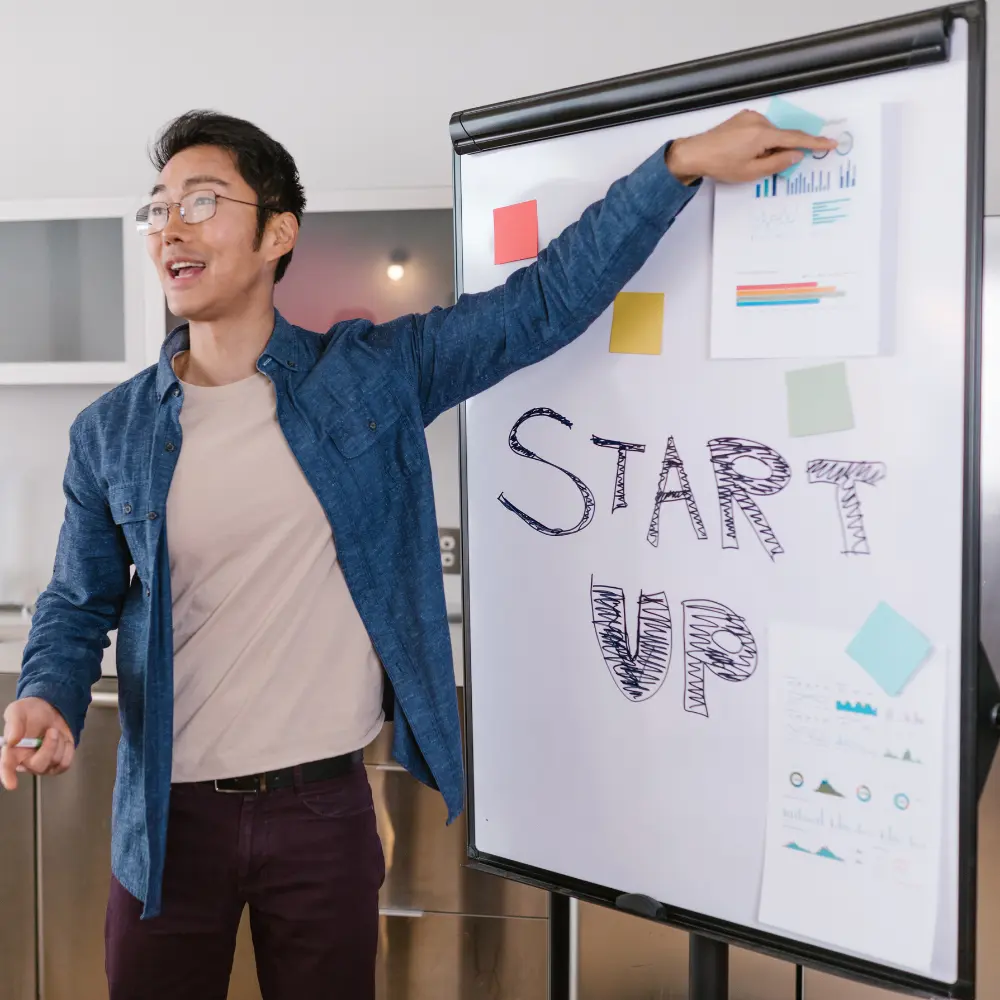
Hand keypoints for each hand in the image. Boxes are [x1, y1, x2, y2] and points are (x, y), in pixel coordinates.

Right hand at [1, 697, 74, 790]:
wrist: (49, 708)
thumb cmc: (30, 712)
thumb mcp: (18, 710)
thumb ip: (14, 724)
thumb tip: (12, 740)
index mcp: (12, 751)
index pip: (7, 766)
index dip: (7, 776)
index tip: (12, 785)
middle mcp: (26, 761)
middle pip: (38, 765)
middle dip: (49, 746)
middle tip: (51, 730)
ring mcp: (43, 764)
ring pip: (55, 762)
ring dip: (59, 743)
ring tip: (53, 732)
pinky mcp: (57, 763)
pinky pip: (66, 763)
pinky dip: (68, 749)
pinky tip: (62, 740)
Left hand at [666, 109, 836, 184]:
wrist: (695, 153)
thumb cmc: (721, 165)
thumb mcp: (752, 172)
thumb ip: (777, 163)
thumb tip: (796, 155)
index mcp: (763, 133)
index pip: (796, 138)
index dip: (814, 142)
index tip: (831, 143)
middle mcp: (758, 120)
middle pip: (781, 136)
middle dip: (781, 151)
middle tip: (767, 165)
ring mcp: (749, 117)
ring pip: (770, 134)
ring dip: (768, 147)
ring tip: (748, 160)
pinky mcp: (742, 118)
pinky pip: (760, 129)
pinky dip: (760, 141)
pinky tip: (745, 152)